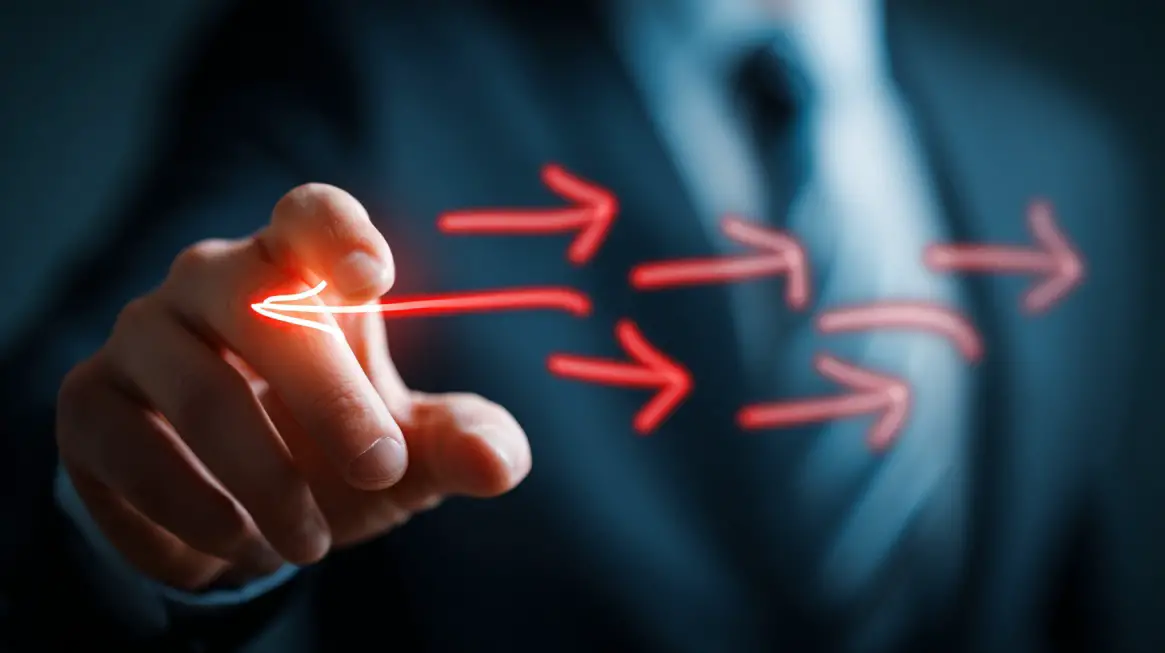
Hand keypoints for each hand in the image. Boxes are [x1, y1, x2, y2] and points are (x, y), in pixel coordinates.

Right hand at [56, 184, 530, 589]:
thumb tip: (500, 464)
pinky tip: (239, 543)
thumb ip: (462, 444)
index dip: (338, 232)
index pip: (310, 214)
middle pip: (258, 299)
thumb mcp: (410, 451)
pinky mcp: (91, 404)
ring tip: (310, 542)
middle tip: (382, 468)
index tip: (372, 276)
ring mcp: (142, 338)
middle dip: (330, 393)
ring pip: (200, 389)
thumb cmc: (335, 449)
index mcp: (299, 269)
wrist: (236, 508)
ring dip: (269, 480)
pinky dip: (199, 513)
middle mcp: (211, 282)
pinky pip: (136, 453)